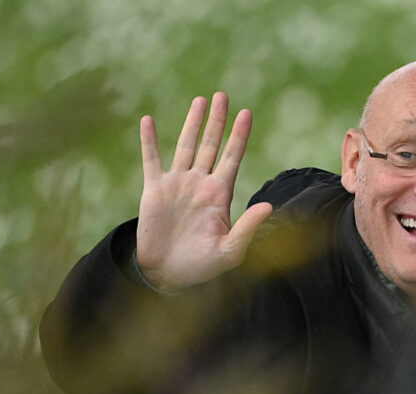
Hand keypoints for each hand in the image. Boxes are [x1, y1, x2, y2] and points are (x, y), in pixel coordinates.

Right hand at [135, 92, 272, 290]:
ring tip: (200, 101)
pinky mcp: (155, 190)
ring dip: (192, 123)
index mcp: (220, 195)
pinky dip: (149, 141)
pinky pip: (152, 160)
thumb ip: (247, 228)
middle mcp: (200, 184)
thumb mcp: (229, 251)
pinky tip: (148, 120)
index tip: (246, 113)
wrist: (167, 274)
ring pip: (185, 146)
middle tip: (223, 95)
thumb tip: (268, 206)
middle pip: (211, 145)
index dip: (240, 136)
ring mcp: (177, 184)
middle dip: (218, 121)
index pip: (233, 158)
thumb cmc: (201, 267)